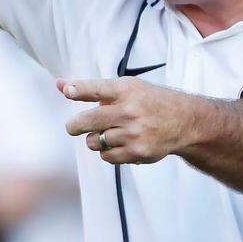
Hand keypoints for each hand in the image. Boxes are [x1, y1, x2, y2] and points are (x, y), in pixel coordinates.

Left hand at [59, 77, 202, 164]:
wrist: (184, 121)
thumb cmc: (147, 100)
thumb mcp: (125, 87)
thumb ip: (92, 88)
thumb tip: (59, 85)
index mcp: (126, 90)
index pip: (98, 89)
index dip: (79, 89)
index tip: (67, 91)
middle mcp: (130, 111)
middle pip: (89, 121)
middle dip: (74, 126)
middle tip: (73, 127)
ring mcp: (134, 133)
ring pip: (94, 142)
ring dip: (95, 139)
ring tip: (107, 133)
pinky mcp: (138, 152)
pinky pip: (106, 156)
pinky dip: (107, 151)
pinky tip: (119, 143)